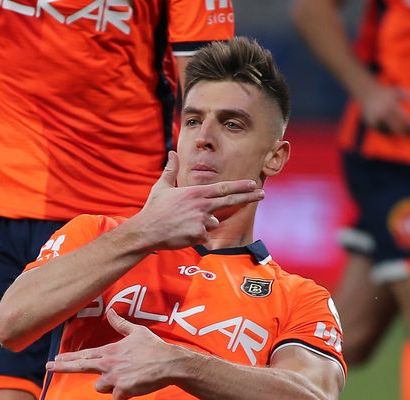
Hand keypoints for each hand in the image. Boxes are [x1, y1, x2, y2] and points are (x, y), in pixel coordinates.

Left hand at [46, 309, 185, 399]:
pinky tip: (136, 385)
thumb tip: (112, 312)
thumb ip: (121, 324)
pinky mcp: (123, 389)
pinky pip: (117, 396)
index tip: (54, 359)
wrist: (169, 363)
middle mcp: (108, 364)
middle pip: (80, 367)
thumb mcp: (137, 332)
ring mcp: (114, 377)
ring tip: (126, 377)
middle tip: (48, 367)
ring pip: (100, 387)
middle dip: (63, 367)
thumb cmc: (153, 347)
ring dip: (109, 385)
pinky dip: (125, 393)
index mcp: (110, 351)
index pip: (84, 355)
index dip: (68, 358)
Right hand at [127, 151, 264, 250]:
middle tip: (262, 193)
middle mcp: (202, 205)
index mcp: (195, 193)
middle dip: (248, 197)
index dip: (239, 186)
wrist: (146, 230)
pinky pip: (204, 236)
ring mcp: (201, 220)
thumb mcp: (162, 187)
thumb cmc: (154, 209)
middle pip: (229, 201)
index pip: (223, 188)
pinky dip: (196, 236)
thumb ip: (170, 170)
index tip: (253, 183)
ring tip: (184, 224)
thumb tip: (172, 153)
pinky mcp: (198, 234)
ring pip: (213, 222)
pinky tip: (183, 234)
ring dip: (204, 224)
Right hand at [358, 82, 409, 136]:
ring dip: (402, 134)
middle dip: (409, 134)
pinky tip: (400, 132)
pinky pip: (384, 133)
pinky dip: (393, 133)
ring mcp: (376, 120)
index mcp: (391, 106)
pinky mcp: (371, 125)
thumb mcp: (400, 92)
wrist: (367, 92)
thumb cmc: (387, 93)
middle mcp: (383, 114)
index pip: (406, 120)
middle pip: (399, 129)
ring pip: (391, 133)